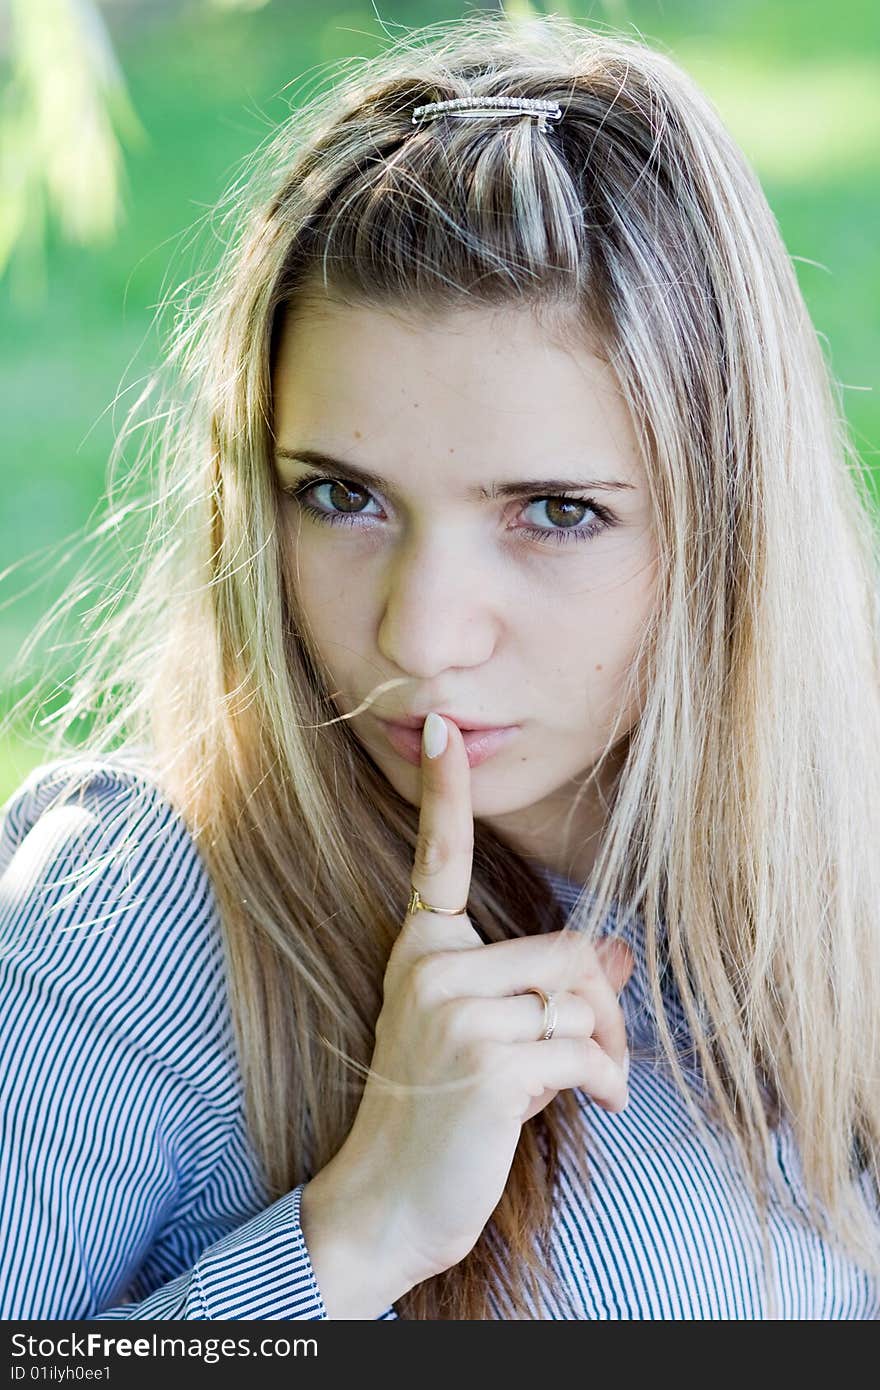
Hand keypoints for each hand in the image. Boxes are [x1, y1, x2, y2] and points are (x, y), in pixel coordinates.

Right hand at [324, 713, 632, 1290]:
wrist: (385, 1203)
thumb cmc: (442, 1118)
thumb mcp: (490, 1038)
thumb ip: (545, 990)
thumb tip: (620, 951)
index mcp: (421, 951)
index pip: (440, 859)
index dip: (444, 792)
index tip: (442, 727)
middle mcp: (429, 968)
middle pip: (567, 949)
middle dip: (602, 1008)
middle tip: (602, 1058)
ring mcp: (452, 1011)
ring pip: (581, 1000)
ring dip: (605, 1053)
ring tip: (590, 1089)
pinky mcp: (484, 1060)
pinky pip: (584, 1051)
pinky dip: (605, 1085)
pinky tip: (593, 1109)